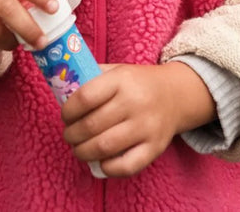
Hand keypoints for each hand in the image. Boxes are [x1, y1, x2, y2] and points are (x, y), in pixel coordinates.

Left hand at [62, 62, 215, 176]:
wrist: (177, 94)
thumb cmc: (138, 83)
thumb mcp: (117, 70)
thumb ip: (92, 78)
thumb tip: (63, 91)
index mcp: (122, 80)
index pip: (86, 97)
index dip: (68, 110)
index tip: (65, 116)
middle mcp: (134, 102)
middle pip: (91, 125)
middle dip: (71, 134)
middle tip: (68, 135)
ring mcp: (146, 127)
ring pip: (104, 147)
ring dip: (83, 152)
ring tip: (78, 149)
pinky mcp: (154, 148)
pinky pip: (126, 166)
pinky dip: (107, 168)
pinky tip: (100, 162)